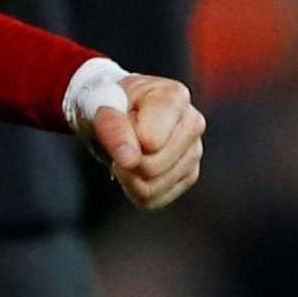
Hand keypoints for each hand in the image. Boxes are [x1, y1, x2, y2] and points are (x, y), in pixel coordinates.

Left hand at [74, 70, 205, 210]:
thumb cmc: (112, 102)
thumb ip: (113, 127)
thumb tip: (129, 160)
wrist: (119, 108)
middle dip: (126, 160)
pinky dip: (134, 189)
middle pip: (152, 167)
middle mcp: (193, 123)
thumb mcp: (103, 104)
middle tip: (120, 140)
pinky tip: (135, 167)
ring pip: (152, 188)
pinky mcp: (189, 175)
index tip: (118, 119)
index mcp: (175, 96)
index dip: (124, 137)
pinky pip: (154, 200)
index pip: (149, 141)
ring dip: (127, 176)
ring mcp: (194, 151)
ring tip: (127, 151)